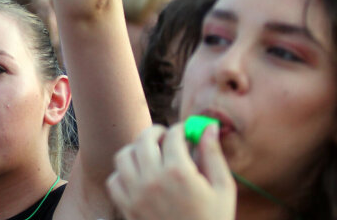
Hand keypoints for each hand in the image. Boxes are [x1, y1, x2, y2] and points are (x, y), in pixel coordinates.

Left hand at [106, 124, 235, 219]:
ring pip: (124, 156)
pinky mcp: (127, 207)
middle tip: (164, 136)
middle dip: (156, 132)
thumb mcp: (223, 187)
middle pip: (144, 139)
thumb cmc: (213, 219)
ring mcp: (136, 194)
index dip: (180, 130)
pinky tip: (137, 175)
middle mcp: (153, 180)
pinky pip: (114, 180)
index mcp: (179, 172)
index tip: (184, 133)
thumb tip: (208, 126)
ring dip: (136, 150)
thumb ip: (213, 154)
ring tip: (149, 154)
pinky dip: (122, 174)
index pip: (173, 136)